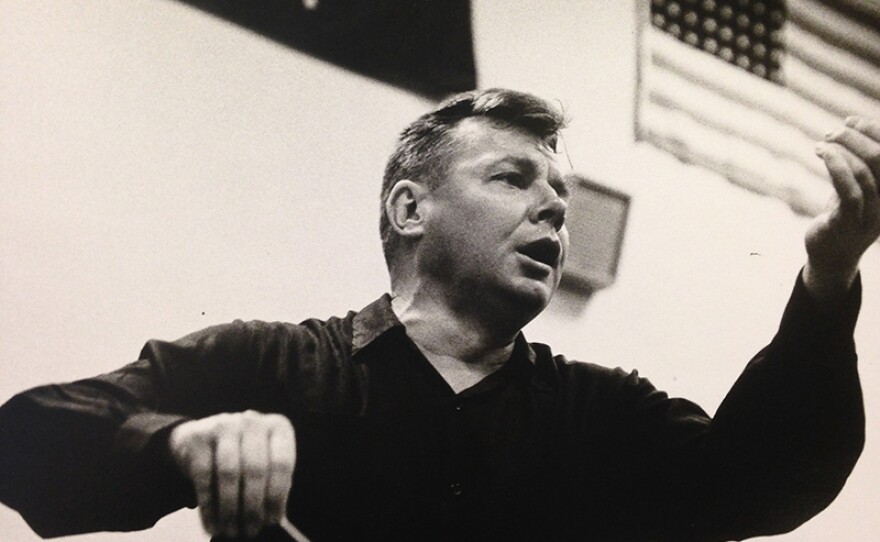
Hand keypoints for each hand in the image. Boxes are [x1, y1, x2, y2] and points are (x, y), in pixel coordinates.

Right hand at [168, 411, 295, 538]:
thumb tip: (272, 519)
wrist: (201, 438)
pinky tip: (212, 524)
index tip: (272, 521)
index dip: (277, 496)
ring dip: (230, 508)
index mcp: (278, 427)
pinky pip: (204, 476)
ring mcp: (224, 424)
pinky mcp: (197, 436)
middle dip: (253, 506)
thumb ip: (272, 485)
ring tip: (230, 531)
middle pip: (255, 469)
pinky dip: (209, 506)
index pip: (281, 463)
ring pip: (229, 473)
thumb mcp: (264, 462)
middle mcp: (252, 420)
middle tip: (250, 531)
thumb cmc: (242, 456)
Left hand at [805, 116, 879, 299]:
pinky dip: (836, 166)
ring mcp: (871, 215)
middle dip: (857, 138)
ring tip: (823, 142)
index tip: (851, 120)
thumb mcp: (857, 187)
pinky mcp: (849, 224)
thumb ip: (860, 163)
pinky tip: (823, 153)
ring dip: (842, 150)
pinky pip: (848, 191)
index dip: (875, 131)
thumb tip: (852, 126)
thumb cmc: (844, 216)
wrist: (831, 256)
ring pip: (865, 173)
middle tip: (833, 131)